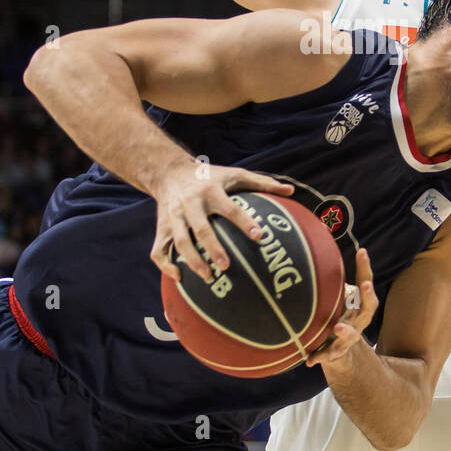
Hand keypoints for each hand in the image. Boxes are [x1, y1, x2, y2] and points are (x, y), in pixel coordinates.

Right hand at [148, 160, 292, 282]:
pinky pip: (159, 250)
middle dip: (213, 248)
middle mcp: (190, 204)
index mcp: (211, 190)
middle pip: (201, 228)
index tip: (259, 236)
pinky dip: (166, 265)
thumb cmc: (209, 176)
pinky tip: (179, 278)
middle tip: (227, 266)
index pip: (230, 208)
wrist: (169, 172)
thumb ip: (262, 182)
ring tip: (208, 276)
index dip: (244, 221)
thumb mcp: (235, 174)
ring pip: (180, 241)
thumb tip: (291, 190)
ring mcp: (173, 217)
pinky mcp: (162, 228)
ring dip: (192, 260)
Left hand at [306, 248, 377, 368]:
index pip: (366, 284)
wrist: (338, 353)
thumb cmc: (337, 316)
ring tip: (337, 327)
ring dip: (346, 331)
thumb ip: (334, 280)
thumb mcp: (338, 298)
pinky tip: (309, 360)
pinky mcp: (335, 354)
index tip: (362, 251)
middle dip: (367, 296)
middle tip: (364, 285)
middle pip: (369, 309)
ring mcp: (349, 339)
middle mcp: (359, 322)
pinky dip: (319, 357)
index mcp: (360, 307)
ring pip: (351, 336)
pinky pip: (329, 356)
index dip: (365, 268)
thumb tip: (322, 249)